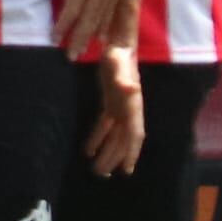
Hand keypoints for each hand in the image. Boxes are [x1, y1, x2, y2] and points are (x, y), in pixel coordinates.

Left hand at [46, 0, 147, 58]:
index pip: (71, 7)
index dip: (62, 25)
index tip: (54, 39)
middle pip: (86, 20)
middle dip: (77, 39)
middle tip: (70, 57)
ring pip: (100, 19)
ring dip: (90, 37)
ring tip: (83, 52)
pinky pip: (113, 12)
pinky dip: (107, 27)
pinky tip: (104, 37)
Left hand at [86, 46, 145, 175]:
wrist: (118, 45)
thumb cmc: (118, 54)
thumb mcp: (118, 63)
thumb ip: (122, 77)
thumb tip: (130, 88)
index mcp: (133, 105)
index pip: (134, 133)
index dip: (131, 152)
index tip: (126, 169)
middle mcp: (129, 110)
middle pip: (122, 140)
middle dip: (113, 158)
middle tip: (101, 175)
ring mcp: (120, 108)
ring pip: (114, 136)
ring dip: (106, 152)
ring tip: (96, 170)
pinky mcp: (111, 104)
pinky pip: (104, 126)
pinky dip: (97, 138)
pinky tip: (87, 151)